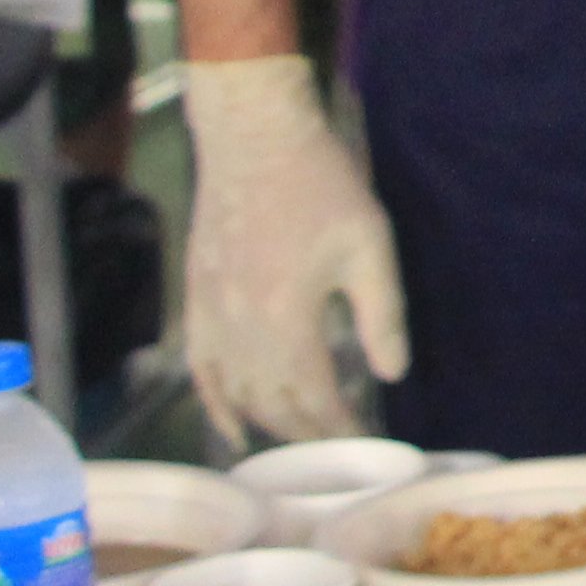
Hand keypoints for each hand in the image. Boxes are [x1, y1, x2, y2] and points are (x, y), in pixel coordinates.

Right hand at [176, 55, 409, 446]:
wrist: (253, 138)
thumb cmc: (319, 185)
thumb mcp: (369, 246)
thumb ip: (381, 315)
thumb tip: (392, 374)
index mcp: (286, 318)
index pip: (313, 397)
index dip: (338, 427)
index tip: (363, 441)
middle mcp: (240, 328)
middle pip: (272, 404)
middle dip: (307, 433)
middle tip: (337, 446)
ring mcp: (210, 316)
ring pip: (235, 393)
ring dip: (267, 423)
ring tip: (299, 441)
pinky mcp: (194, 301)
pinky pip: (199, 368)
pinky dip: (213, 404)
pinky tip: (231, 429)